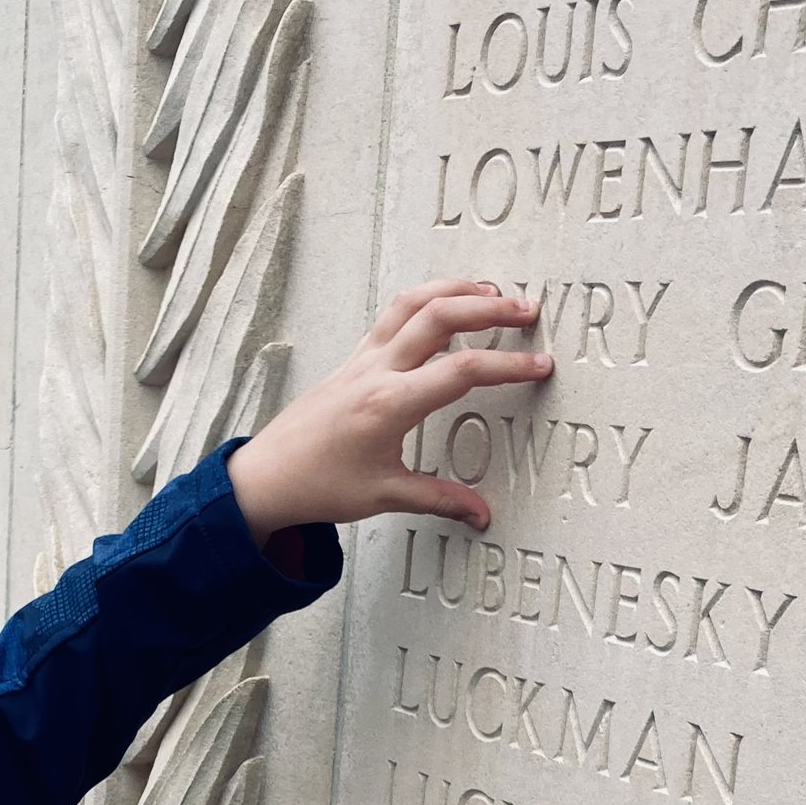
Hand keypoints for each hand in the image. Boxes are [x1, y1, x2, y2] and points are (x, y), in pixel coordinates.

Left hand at [225, 279, 552, 543]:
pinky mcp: (353, 358)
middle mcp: (375, 371)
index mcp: (388, 404)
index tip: (540, 366)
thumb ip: (438, 499)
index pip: (462, 371)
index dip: (507, 365)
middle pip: (440, 316)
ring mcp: (362, 359)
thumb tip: (482, 513)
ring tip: (494, 293)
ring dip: (455, 290)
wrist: (265, 476)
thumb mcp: (383, 496)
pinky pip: (393, 314)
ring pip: (412, 302)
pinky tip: (447, 303)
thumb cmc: (317, 485)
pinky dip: (426, 299)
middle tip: (528, 310)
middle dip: (489, 308)